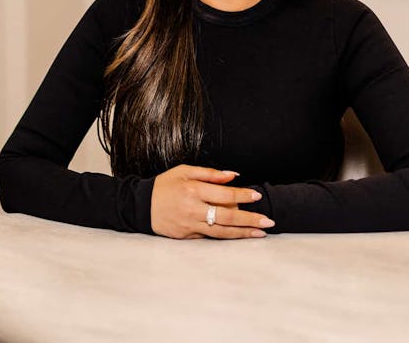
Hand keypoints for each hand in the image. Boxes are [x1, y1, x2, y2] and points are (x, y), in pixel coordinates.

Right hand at [150, 164, 275, 238]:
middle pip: (227, 215)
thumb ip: (210, 174)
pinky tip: (240, 236)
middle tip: (268, 221)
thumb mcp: (184, 171)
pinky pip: (210, 237)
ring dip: (243, 232)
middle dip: (250, 219)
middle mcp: (193, 209)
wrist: (141, 205)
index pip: (224, 194)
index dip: (242, 195)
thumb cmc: (164, 185)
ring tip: (260, 233)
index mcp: (193, 189)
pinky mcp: (187, 236)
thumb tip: (233, 176)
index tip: (257, 196)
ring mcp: (190, 225)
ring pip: (222, 231)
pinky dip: (227, 236)